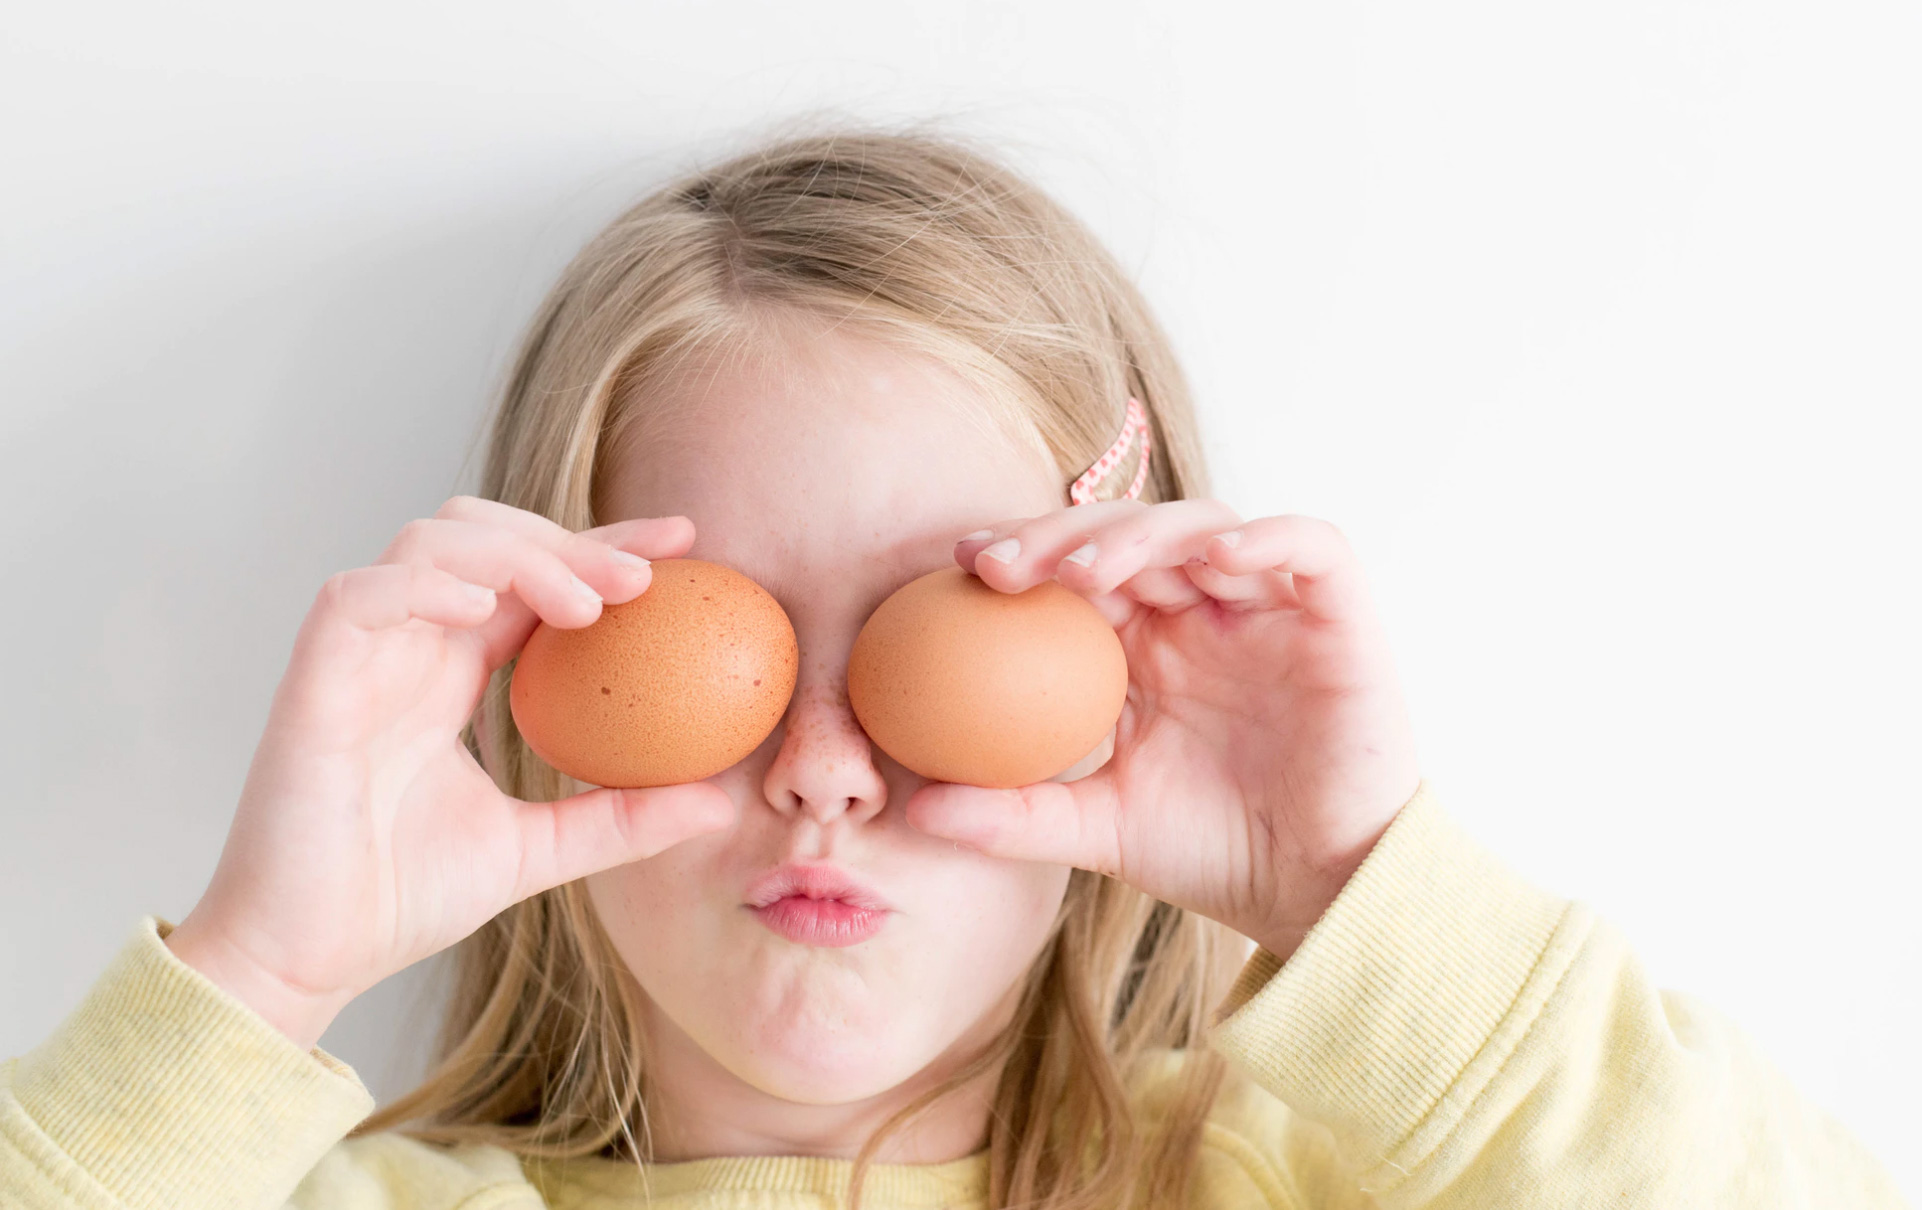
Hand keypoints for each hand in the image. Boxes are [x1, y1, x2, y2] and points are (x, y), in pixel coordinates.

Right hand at [165, 497, 734, 1049]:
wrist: (305, 961)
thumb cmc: (399, 901)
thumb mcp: (538, 851)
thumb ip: (621, 819)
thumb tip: (720, 805)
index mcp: (451, 674)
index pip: (532, 579)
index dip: (601, 548)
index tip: (685, 545)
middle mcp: (407, 649)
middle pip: (484, 535)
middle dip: (568, 539)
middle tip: (646, 576)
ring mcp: (357, 658)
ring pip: (428, 543)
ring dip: (513, 553)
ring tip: (583, 606)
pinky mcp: (311, 681)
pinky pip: (358, 596)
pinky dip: (421, 584)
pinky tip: (483, 604)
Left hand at [904, 499, 1421, 962]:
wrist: (1319, 893)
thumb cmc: (1213, 855)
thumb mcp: (1097, 831)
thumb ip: (1013, 815)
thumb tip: (914, 811)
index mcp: (1145, 646)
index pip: (1077, 571)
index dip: (1023, 552)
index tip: (959, 567)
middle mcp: (1203, 613)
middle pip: (1129, 533)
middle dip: (1061, 534)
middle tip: (1002, 565)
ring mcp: (1270, 608)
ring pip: (1206, 526)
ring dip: (1143, 534)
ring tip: (1088, 571)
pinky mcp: (1339, 615)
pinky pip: (1312, 547)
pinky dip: (1268, 538)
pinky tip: (1214, 560)